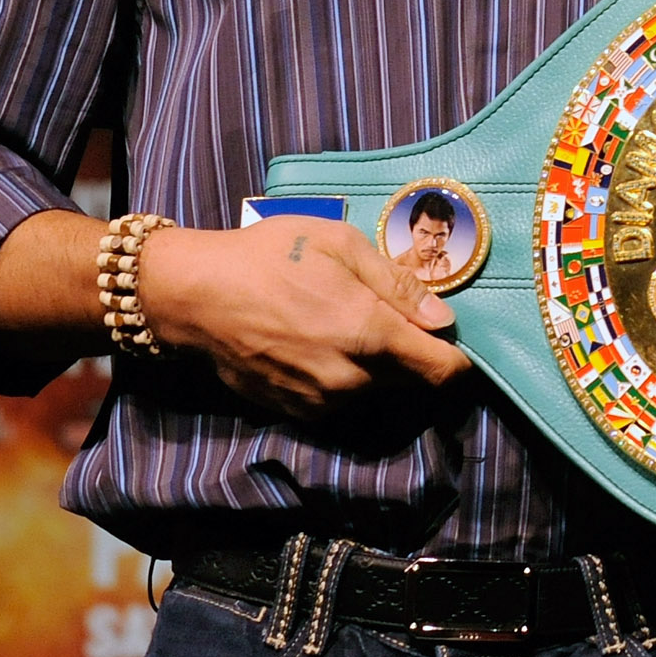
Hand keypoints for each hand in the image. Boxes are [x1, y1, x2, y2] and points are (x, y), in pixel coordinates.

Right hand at [139, 216, 471, 419]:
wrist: (195, 295)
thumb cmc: (270, 257)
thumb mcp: (341, 245)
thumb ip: (398, 285)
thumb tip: (444, 319)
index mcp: (371, 334)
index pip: (444, 370)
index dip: (460, 357)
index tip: (454, 338)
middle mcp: (351, 379)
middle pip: (411, 378)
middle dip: (412, 351)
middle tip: (388, 312)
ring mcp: (322, 401)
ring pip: (375, 388)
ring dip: (375, 364)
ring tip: (342, 320)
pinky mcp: (296, 411)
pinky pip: (341, 398)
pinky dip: (343, 376)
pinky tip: (316, 340)